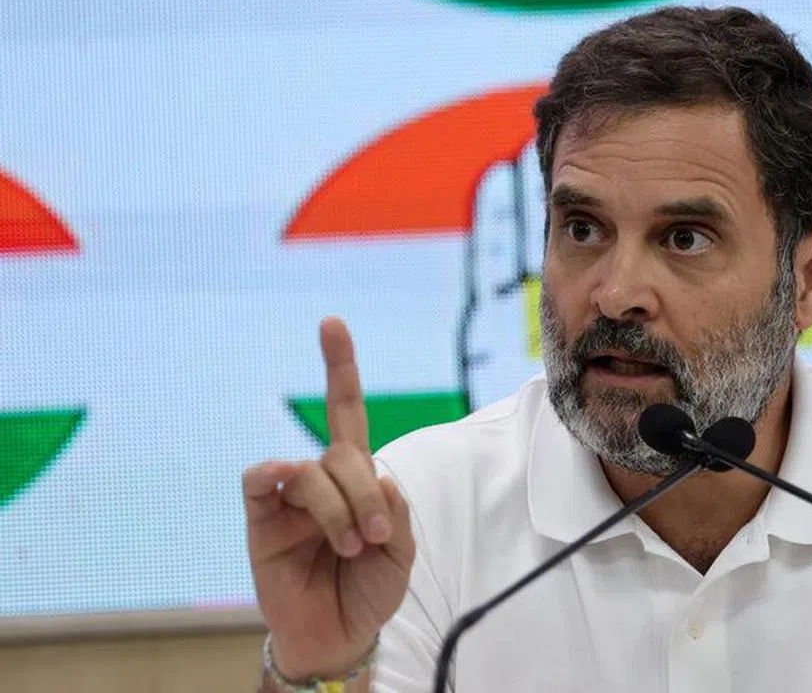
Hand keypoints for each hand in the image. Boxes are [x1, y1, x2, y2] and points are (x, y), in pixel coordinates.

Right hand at [244, 317, 414, 680]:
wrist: (338, 637)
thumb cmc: (369, 591)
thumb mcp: (400, 553)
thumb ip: (396, 512)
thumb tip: (380, 476)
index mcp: (356, 477)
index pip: (346, 412)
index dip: (339, 368)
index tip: (331, 324)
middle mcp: (321, 480)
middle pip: (343, 451)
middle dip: (367, 491)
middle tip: (376, 536)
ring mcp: (289, 499)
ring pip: (311, 470)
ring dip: (339, 505)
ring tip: (352, 545)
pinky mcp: (260, 521)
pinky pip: (261, 480)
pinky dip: (278, 476)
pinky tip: (291, 489)